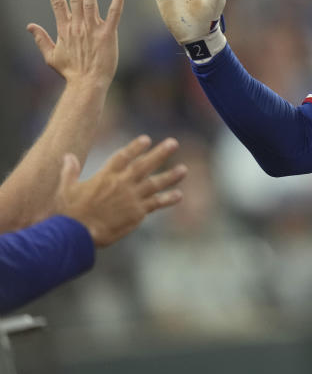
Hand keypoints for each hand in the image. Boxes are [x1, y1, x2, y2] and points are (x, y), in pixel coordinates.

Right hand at [26, 0, 122, 87]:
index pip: (57, 3)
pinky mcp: (108, 34)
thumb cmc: (71, 72)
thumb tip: (30, 26)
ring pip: (91, 1)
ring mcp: (93, 29)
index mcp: (64, 29)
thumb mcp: (51, 56)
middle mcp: (78, 25)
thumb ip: (41, 39)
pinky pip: (114, 13)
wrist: (87, 83)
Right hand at [55, 135, 186, 247]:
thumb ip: (70, 171)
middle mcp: (122, 184)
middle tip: (173, 143)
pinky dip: (168, 199)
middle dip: (160, 153)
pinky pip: (156, 203)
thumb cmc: (69, 213)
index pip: (123, 156)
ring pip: (155, 183)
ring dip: (171, 176)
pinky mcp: (137, 212)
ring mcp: (132, 198)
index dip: (135, 147)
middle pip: (145, 165)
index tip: (146, 139)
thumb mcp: (66, 189)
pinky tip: (179, 195)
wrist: (77, 235)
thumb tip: (68, 156)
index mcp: (105, 176)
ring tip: (184, 170)